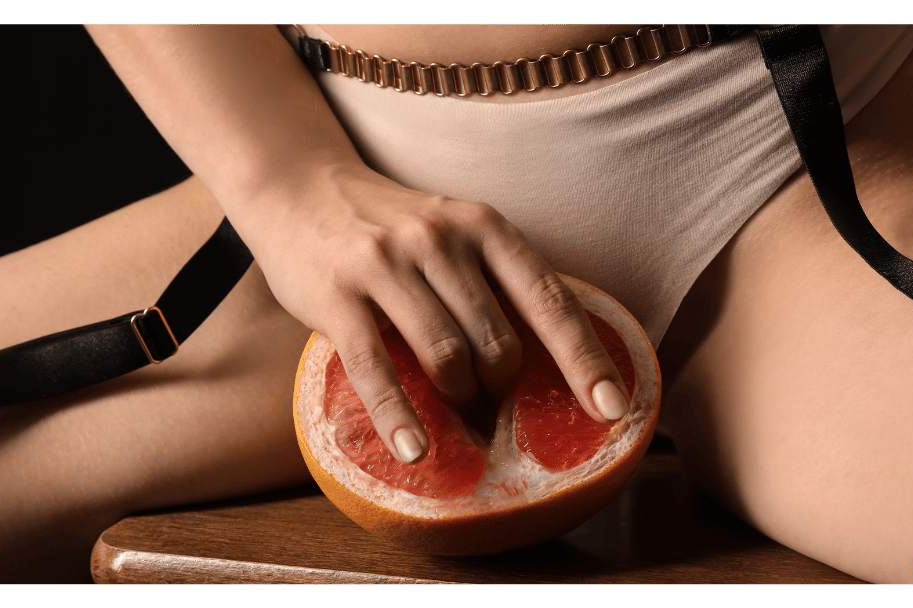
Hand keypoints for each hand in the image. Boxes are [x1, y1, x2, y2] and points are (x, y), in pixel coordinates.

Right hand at [240, 163, 630, 462]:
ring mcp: (386, 264)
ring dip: (460, 404)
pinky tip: (416, 452)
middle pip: (497, 343)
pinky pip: (376, 368)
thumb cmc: (390, 226)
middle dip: (503, 392)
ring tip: (458, 426)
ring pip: (446, 357)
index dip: (585, 359)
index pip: (549, 300)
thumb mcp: (453, 232)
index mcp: (483, 226)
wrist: (299, 188)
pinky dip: (399, 416)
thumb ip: (493, 281)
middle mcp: (441, 239)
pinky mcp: (337, 293)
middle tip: (493, 414)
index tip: (614, 408)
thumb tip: (540, 365)